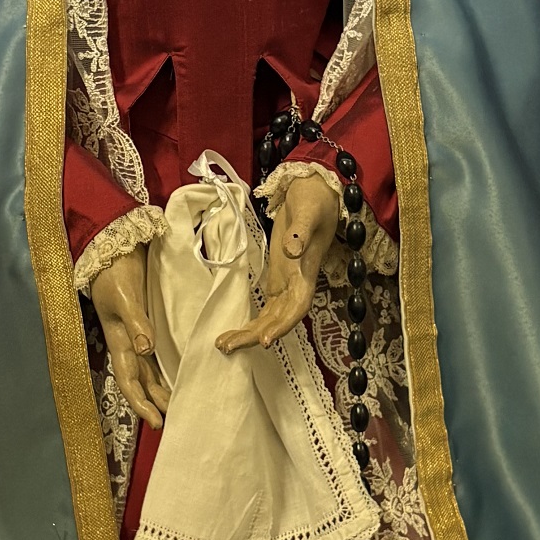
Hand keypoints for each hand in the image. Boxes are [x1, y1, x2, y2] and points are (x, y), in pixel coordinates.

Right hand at [89, 247, 168, 429]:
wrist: (114, 246)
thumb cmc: (114, 272)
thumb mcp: (124, 296)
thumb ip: (136, 322)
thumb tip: (145, 350)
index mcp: (118, 340)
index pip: (128, 380)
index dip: (140, 403)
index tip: (156, 422)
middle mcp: (127, 342)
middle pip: (141, 381)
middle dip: (153, 403)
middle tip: (172, 421)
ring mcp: (136, 334)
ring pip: (149, 371)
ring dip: (160, 389)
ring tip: (177, 405)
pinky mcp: (146, 323)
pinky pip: (156, 355)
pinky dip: (166, 368)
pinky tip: (179, 374)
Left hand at [217, 170, 338, 353]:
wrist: (316, 192)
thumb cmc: (314, 199)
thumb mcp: (308, 210)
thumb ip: (300, 231)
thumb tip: (290, 251)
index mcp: (306, 270)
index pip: (298, 306)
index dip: (284, 325)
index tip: (265, 341)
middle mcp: (298, 282)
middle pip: (279, 318)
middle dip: (255, 335)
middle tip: (226, 347)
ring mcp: (287, 282)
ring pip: (271, 316)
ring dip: (249, 332)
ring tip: (223, 344)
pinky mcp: (278, 277)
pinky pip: (267, 307)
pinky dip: (252, 321)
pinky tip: (234, 332)